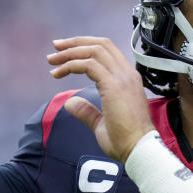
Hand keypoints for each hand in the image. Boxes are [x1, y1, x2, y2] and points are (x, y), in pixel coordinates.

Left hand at [47, 36, 155, 162]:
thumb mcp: (102, 124)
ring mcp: (122, 78)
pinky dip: (71, 65)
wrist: (139, 149)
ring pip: (94, 51)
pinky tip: (58, 73)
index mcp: (128, 79)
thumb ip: (87, 111)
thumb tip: (70, 103)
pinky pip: (88, 65)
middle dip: (75, 43)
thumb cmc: (125, 141)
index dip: (85, 46)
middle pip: (100, 44)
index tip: (65, 51)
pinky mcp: (113, 85)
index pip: (107, 51)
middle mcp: (127, 74)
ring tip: (52, 60)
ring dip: (70, 52)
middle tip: (56, 47)